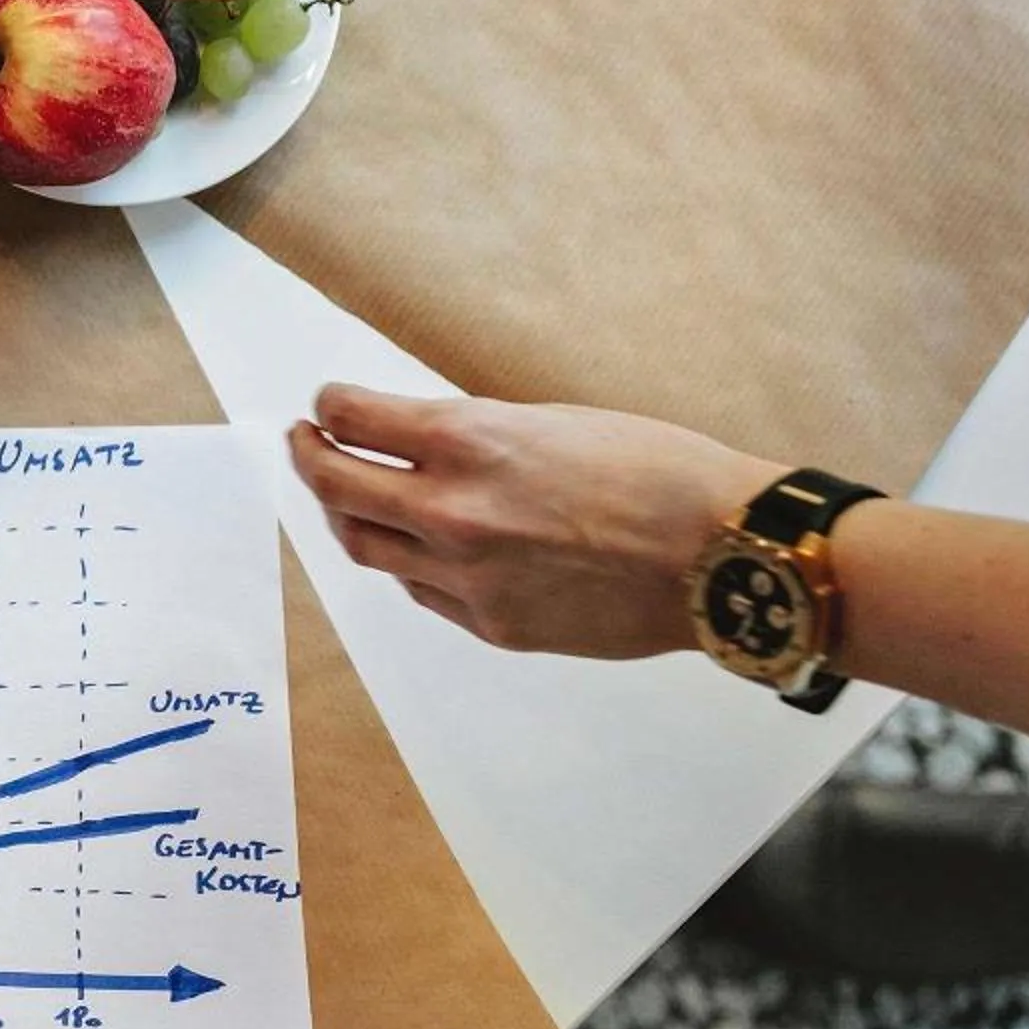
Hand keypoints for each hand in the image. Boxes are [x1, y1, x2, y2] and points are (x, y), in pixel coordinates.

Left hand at [285, 384, 782, 659]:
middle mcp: (453, 511)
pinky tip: (418, 546)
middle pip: (334, 485)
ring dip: (347, 513)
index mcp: (469, 442)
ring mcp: (469, 576)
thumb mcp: (549, 421)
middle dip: (308, 456)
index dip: (330, 406)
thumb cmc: (658, 471)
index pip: (352, 417)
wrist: (723, 555)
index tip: (327, 403)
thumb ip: (471, 436)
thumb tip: (415, 441)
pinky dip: (408, 563)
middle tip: (304, 441)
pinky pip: (421, 592)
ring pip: (366, 546)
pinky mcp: (493, 626)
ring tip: (347, 493)